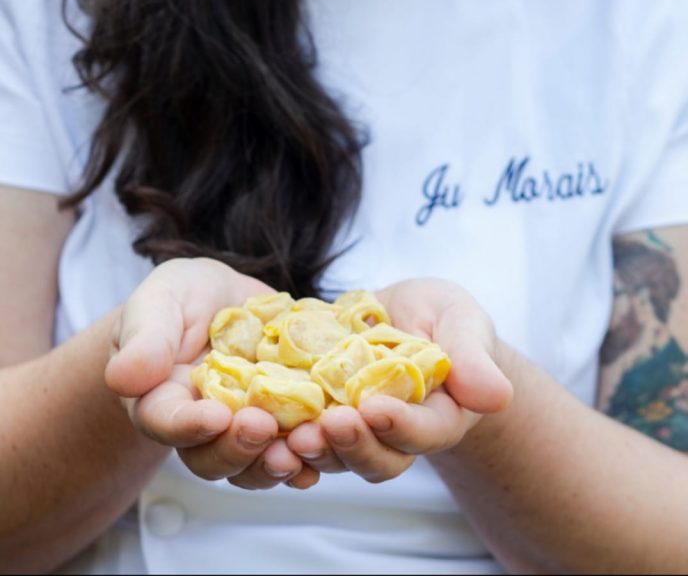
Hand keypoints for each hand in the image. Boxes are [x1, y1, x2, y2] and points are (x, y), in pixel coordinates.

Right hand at [104, 258, 319, 489]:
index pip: (166, 423)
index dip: (188, 427)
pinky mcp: (282, 421)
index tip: (214, 416)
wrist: (221, 300)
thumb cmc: (181, 299)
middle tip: (263, 428)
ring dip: (276, 463)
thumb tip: (122, 376)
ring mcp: (243, 428)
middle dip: (238, 448)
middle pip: (211, 457)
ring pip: (253, 464)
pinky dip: (311, 454)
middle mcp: (201, 426)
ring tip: (301, 446)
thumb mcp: (160, 301)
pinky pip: (293, 450)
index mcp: (161, 400)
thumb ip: (146, 338)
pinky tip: (326, 448)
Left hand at [286, 278, 511, 482]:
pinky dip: (285, 437)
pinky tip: (263, 423)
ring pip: (339, 455)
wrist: (407, 318)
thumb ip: (473, 355)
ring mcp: (359, 430)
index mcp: (441, 415)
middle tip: (326, 426)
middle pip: (379, 457)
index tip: (377, 408)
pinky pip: (305, 436)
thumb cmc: (444, 318)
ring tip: (291, 435)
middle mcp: (398, 434)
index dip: (402, 425)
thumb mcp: (462, 320)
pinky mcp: (323, 415)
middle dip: (353, 445)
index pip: (425, 431)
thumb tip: (496, 396)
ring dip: (316, 450)